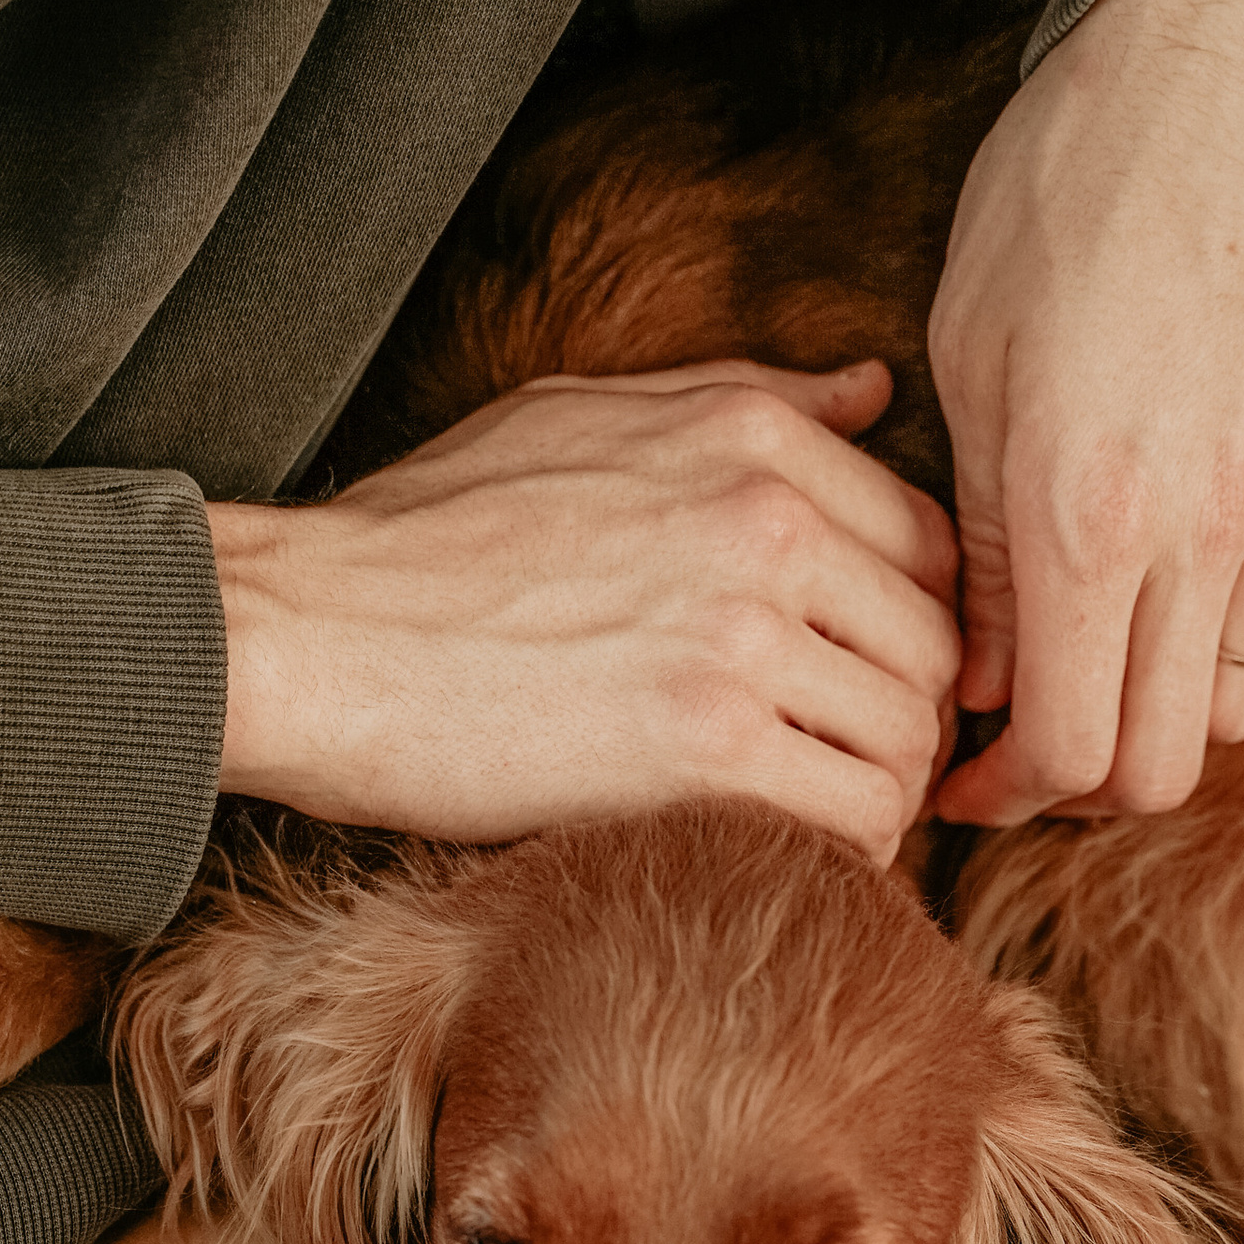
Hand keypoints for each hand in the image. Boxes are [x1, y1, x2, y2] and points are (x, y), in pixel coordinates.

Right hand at [213, 362, 959, 866]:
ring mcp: (741, 639)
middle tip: (840, 763)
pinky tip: (783, 852)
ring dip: (878, 791)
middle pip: (933, 647)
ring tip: (809, 813)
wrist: (310, 636)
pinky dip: (843, 852)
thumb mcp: (587, 414)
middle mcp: (765, 526)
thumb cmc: (424, 536)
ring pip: (907, 740)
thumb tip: (876, 391)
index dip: (907, 624)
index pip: (925, 542)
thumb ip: (748, 399)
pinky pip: (854, 820)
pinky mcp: (704, 752)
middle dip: (904, 716)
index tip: (857, 676)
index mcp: (748, 439)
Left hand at [927, 0, 1243, 823]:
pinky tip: (1174, 596)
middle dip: (1082, 787)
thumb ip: (978, 540)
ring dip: (1162, 721)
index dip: (1004, 795)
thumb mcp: (970, 357)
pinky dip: (1232, 650)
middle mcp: (1204, 532)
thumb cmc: (1067, 185)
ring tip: (1099, 670)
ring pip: (1240, 712)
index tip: (961, 779)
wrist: (1229, 56)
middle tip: (1024, 747)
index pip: (1067, 747)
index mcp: (1086, 513)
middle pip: (1163, 768)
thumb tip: (983, 679)